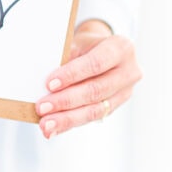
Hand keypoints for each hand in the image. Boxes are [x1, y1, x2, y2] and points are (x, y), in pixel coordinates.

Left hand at [36, 20, 141, 137]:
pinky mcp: (115, 107)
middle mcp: (128, 72)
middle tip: (42, 108)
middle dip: (66, 101)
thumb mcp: (79, 43)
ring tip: (46, 124)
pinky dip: (70, 123)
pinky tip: (54, 128)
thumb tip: (46, 86)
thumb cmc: (87, 45)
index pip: (96, 64)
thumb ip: (68, 60)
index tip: (50, 84)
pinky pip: (91, 118)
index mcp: (120, 48)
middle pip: (96, 90)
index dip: (72, 75)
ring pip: (95, 110)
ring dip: (67, 118)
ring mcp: (125, 92)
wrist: (102, 51)